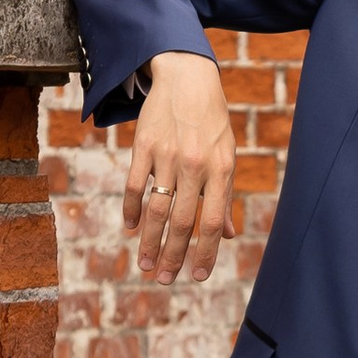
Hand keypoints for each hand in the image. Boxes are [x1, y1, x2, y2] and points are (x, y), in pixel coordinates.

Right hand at [125, 53, 238, 283]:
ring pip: (156, 209)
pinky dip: (131, 210)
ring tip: (145, 265)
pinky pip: (134, 185)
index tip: (198, 276)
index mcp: (220, 170)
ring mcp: (167, 156)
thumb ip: (224, 196)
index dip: (206, 253)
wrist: (188, 78)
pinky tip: (131, 227)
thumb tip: (227, 236)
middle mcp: (194, 166)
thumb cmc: (212, 122)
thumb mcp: (226, 155)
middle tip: (164, 279)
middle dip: (173, 256)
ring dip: (149, 241)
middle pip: (182, 221)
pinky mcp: (144, 145)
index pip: (213, 222)